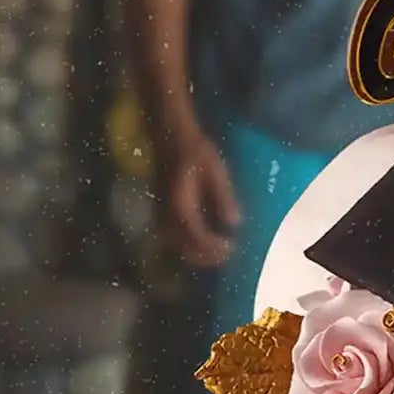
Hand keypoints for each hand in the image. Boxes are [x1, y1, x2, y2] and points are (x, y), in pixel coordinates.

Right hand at [158, 129, 240, 267]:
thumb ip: (224, 197)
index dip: (214, 247)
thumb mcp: (216, 171)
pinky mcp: (160, 210)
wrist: (170, 136)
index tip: (231, 246)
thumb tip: (234, 223)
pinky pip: (170, 236)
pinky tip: (200, 243)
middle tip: (226, 255)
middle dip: (205, 256)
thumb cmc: (196, 150)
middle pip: (183, 247)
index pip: (197, 237)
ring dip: (195, 253)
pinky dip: (185, 245)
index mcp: (182, 205)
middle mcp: (167, 214)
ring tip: (215, 253)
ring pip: (175, 245)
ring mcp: (160, 213)